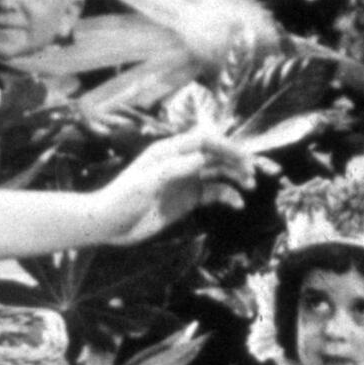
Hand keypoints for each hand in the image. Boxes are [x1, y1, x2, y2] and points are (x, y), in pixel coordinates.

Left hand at [92, 132, 252, 242]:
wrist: (108, 224)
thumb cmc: (123, 198)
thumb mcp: (148, 181)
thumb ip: (175, 168)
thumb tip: (204, 158)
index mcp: (169, 151)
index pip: (205, 140)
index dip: (226, 146)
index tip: (244, 158)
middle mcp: (181, 162)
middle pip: (216, 155)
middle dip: (237, 161)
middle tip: (254, 173)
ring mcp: (186, 180)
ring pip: (219, 173)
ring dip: (236, 177)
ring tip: (249, 187)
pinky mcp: (187, 199)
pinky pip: (213, 193)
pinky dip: (227, 196)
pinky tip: (236, 204)